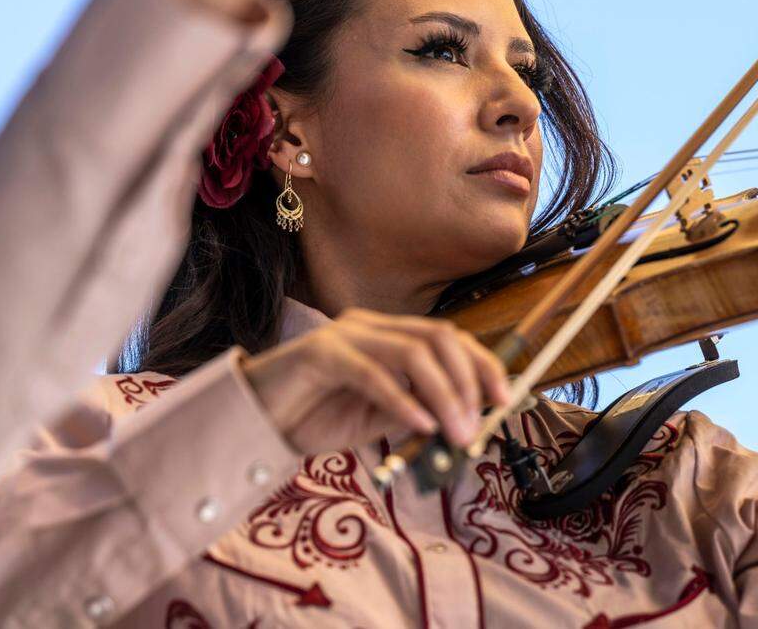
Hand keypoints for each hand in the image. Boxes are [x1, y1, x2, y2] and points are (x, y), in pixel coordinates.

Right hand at [240, 308, 510, 454]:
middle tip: (480, 423)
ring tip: (457, 433)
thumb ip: (415, 412)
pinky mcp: (320, 355)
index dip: (482, 364)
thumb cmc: (313, 417)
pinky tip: (420, 425)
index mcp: (387, 335)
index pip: (447, 338)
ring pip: (413, 353)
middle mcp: (370, 326)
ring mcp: (345, 336)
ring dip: (444, 395)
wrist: (252, 421)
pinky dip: (403, 401)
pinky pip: (373, 374)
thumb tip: (465, 421)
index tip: (505, 398)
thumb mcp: (376, 420)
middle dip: (469, 379)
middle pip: (438, 337)